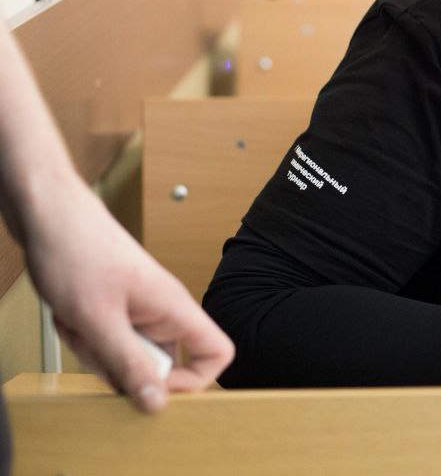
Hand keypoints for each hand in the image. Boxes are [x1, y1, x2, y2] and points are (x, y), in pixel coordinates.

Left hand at [23, 181, 233, 411]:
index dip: (193, 381)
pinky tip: (69, 316)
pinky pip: (108, 342)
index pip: (216, 352)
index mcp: (173, 307)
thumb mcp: (97, 318)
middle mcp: (162, 310)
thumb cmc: (76, 251)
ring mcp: (138, 309)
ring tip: (77, 323)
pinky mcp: (116, 308)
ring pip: (128, 356)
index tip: (153, 388)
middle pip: (162, 364)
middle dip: (121, 366)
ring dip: (96, 351)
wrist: (47, 214)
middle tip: (94, 347)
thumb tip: (157, 403)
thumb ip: (129, 363)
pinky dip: (84, 337)